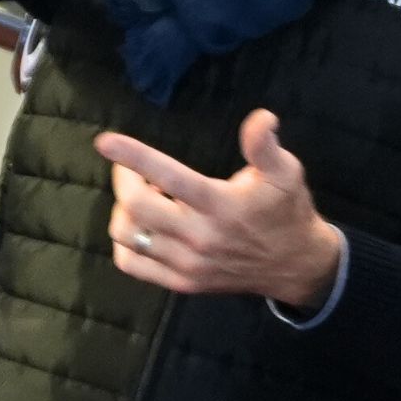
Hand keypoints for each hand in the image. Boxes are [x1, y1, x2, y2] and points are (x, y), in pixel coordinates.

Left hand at [93, 109, 345, 306]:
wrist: (295, 265)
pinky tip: (141, 227)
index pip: (167, 176)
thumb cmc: (286, 211)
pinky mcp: (182, 282)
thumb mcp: (286, 172)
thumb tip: (261, 118)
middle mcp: (199, 236)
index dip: (132, 156)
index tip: (105, 142)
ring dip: (124, 210)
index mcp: (220, 204)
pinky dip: (125, 243)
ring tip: (142, 198)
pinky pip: (132, 264)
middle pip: (136, 207)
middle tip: (131, 171)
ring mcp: (188, 264)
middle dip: (124, 180)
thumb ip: (266, 146)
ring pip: (128, 236)